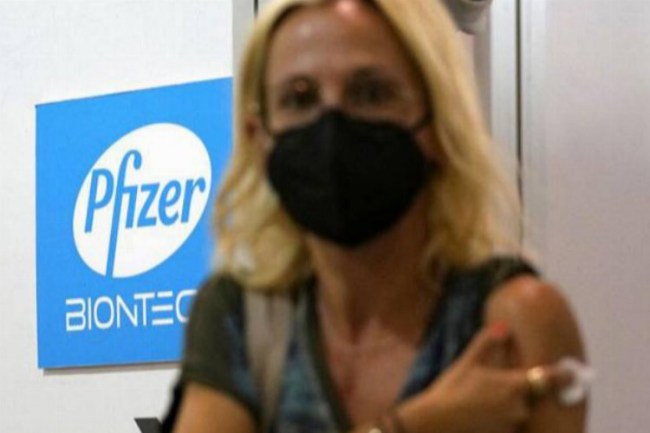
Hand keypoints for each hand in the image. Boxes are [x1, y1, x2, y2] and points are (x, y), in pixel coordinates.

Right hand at [398, 323, 572, 432]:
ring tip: (482, 404)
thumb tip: (503, 326)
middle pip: (530, 398)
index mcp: (514, 385)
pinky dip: (500, 422)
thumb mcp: (466, 363)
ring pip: (518, 413)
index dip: (564, 376)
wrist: (435, 423)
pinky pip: (509, 427)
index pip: (549, 379)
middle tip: (493, 389)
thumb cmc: (451, 391)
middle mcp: (519, 407)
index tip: (574, 373)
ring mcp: (513, 425)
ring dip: (509, 408)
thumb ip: (487, 343)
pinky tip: (482, 417)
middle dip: (519, 393)